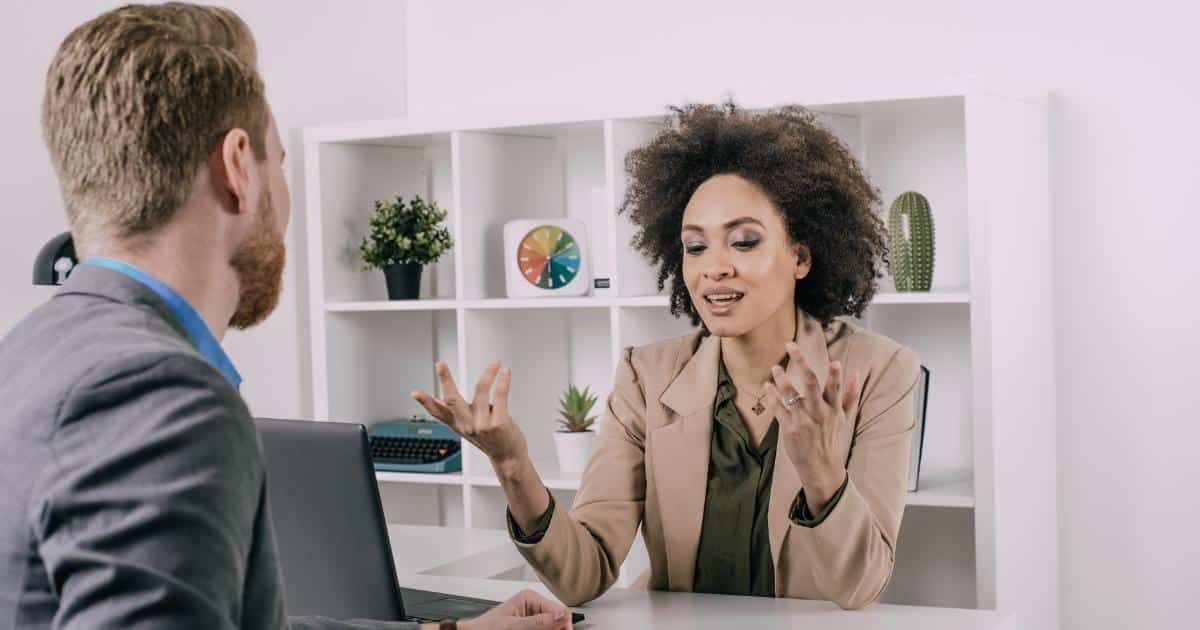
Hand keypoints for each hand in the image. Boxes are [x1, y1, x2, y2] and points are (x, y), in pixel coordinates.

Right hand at [412, 361, 528, 465]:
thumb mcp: (467, 428)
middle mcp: (468, 425)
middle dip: (445, 380)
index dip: (425, 403)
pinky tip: (505, 372)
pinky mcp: (499, 423)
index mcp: (459, 425)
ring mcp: (483, 424)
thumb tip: (437, 398)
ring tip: (495, 364)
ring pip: (481, 391)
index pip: (437, 413)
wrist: (509, 458)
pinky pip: (500, 395)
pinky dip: (503, 380)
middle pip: (452, 399)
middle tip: (440, 365)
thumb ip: (453, 414)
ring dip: (489, 374)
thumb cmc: (490, 440)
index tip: (415, 392)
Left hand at [457, 589, 572, 629]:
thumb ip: (539, 622)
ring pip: (552, 627)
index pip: (560, 611)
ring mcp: (533, 618)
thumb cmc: (486, 628)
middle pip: (558, 621)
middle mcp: (534, 607)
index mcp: (530, 598)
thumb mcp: (514, 626)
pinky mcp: (530, 626)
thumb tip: (563, 616)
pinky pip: (544, 629)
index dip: (564, 625)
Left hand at [764, 342, 858, 509]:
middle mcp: (818, 412)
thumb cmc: (831, 437)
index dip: (835, 376)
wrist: (820, 465)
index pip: (835, 389)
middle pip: (810, 384)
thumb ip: (850, 395)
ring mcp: (802, 419)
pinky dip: (771, 395)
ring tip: (775, 368)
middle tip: (791, 345)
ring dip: (781, 378)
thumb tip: (856, 374)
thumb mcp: (844, 417)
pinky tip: (767, 386)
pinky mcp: (789, 427)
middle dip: (801, 363)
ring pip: (790, 394)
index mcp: (833, 408)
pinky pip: (778, 408)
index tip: (835, 362)